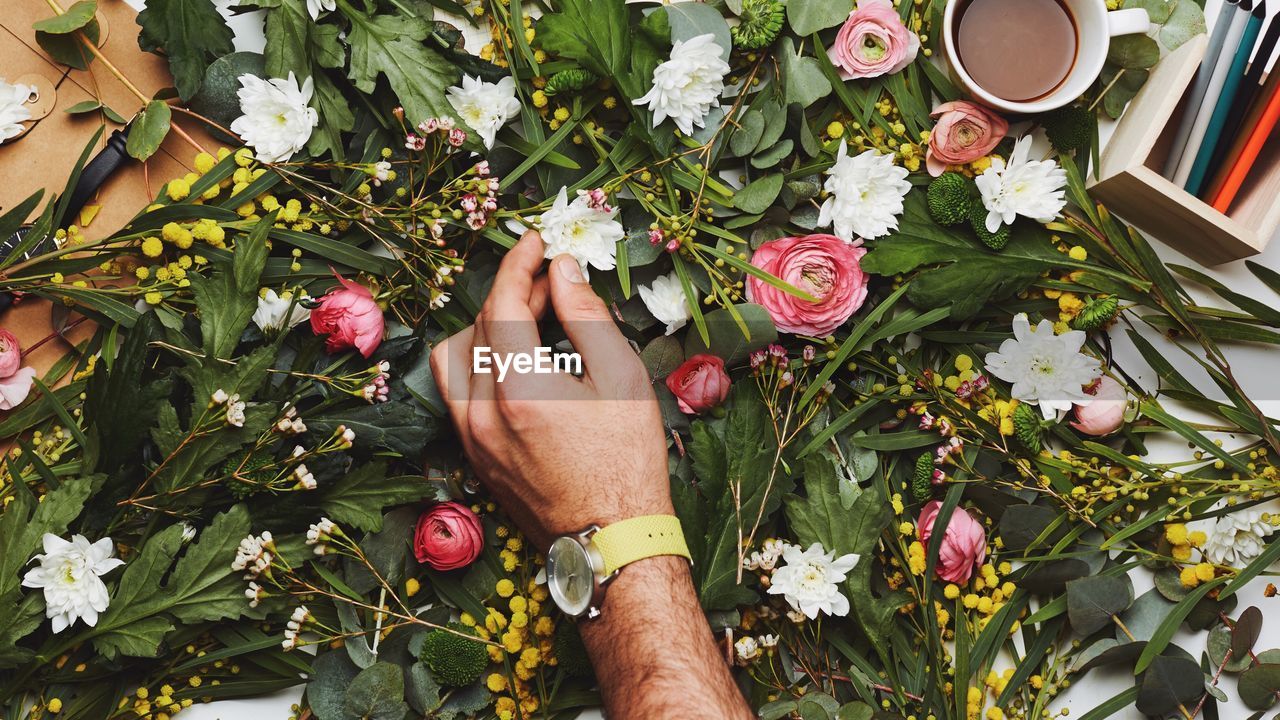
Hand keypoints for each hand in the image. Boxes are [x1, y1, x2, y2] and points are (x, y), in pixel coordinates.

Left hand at [429, 231, 672, 549]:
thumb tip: (562, 271)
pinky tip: (518, 363)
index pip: (501, 303)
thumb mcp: (621, 378)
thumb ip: (587, 317)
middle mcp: (481, 412)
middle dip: (513, 293)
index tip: (537, 241)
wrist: (611, 540)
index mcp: (519, 388)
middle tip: (553, 283)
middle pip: (477, 326)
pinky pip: (458, 393)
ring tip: (530, 322)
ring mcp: (471, 437)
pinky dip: (480, 364)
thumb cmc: (627, 462)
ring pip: (454, 358)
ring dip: (486, 328)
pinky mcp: (472, 456)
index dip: (518, 263)